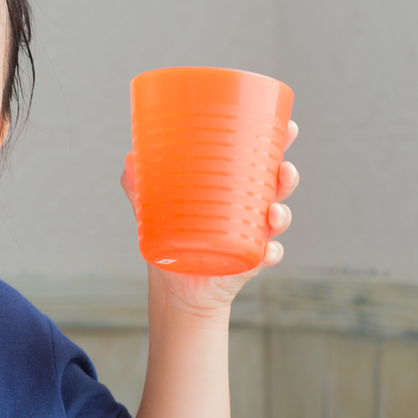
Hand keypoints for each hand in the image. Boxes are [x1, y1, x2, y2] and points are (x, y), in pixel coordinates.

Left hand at [119, 120, 299, 315]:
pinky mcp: (249, 264)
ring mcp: (252, 237)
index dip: (279, 143)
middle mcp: (249, 210)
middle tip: (283, 169)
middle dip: (287, 175)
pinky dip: (271, 254)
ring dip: (282, 213)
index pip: (261, 161)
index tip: (289, 127)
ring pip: (278, 220)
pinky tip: (268, 252)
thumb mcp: (154, 212)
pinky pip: (268, 257)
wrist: (176, 290)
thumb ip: (140, 188)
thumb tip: (128, 160)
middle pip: (278, 187)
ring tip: (274, 212)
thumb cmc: (172, 243)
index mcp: (234, 189)